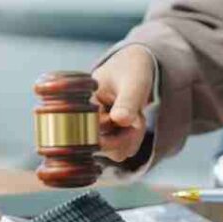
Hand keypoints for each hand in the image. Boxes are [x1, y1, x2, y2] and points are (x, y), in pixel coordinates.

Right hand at [91, 45, 154, 161]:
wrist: (135, 69)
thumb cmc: (132, 71)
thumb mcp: (133, 82)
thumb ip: (127, 101)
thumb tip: (119, 120)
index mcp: (82, 103)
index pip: (92, 130)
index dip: (116, 126)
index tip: (134, 116)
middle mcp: (84, 120)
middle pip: (104, 146)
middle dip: (127, 134)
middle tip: (139, 116)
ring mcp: (95, 131)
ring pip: (114, 152)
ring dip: (131, 137)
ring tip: (136, 115)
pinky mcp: (106, 137)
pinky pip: (121, 151)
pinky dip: (133, 140)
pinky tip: (134, 122)